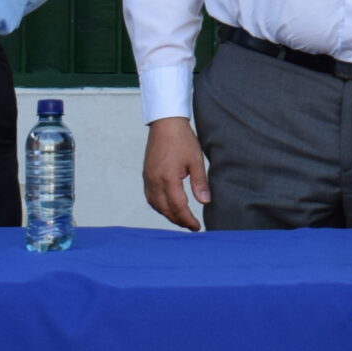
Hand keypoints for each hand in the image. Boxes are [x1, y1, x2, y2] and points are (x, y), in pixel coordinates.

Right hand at [143, 117, 210, 231]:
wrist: (165, 123)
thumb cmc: (182, 139)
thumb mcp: (196, 161)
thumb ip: (200, 183)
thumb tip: (205, 202)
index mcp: (168, 178)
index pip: (178, 207)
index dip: (187, 219)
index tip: (197, 227)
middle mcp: (154, 181)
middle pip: (165, 210)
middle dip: (178, 221)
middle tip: (191, 226)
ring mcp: (148, 178)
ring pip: (156, 205)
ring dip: (168, 215)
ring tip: (181, 220)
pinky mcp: (146, 175)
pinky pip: (150, 197)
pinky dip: (159, 206)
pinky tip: (168, 207)